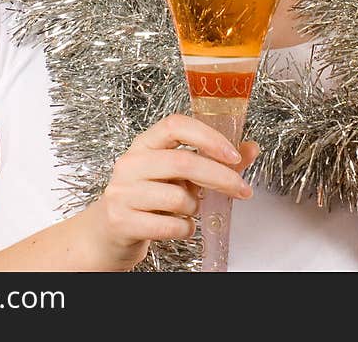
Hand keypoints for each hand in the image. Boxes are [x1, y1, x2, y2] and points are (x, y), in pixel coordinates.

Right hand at [84, 113, 259, 270]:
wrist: (107, 232)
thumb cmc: (147, 198)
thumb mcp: (178, 175)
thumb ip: (212, 160)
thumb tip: (250, 148)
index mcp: (145, 144)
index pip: (176, 125)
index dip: (208, 136)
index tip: (234, 155)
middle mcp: (130, 163)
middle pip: (183, 162)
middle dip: (220, 177)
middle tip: (242, 190)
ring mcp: (122, 191)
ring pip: (178, 197)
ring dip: (195, 207)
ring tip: (190, 209)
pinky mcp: (121, 220)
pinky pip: (169, 225)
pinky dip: (186, 229)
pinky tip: (181, 226)